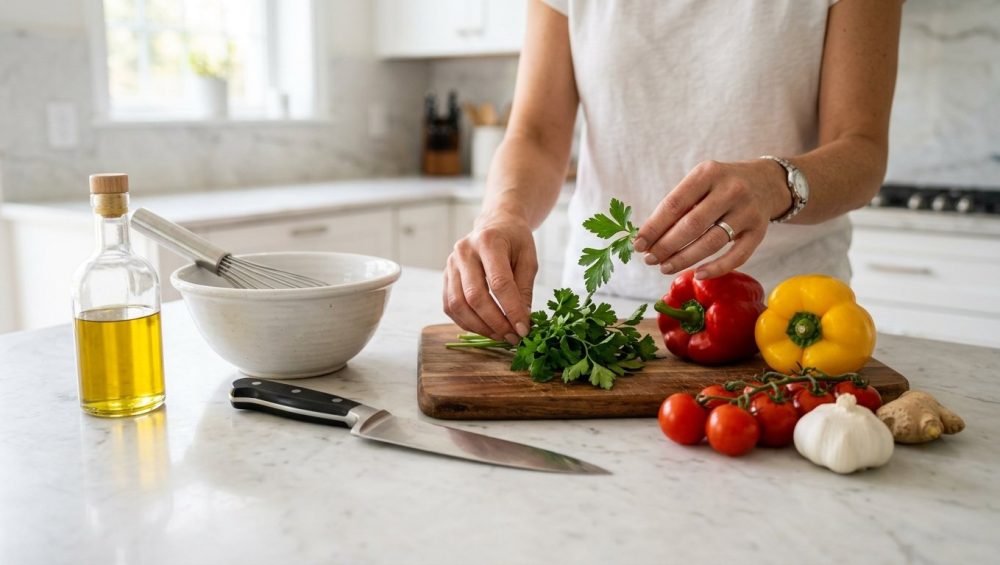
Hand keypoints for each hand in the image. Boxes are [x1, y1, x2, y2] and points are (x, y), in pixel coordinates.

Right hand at [443, 213, 536, 343]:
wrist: (496, 225)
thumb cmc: (515, 241)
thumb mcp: (528, 259)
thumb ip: (524, 289)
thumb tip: (522, 322)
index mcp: (488, 242)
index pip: (499, 282)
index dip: (512, 310)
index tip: (524, 329)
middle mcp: (464, 252)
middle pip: (475, 296)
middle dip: (495, 322)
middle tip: (513, 337)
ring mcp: (450, 264)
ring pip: (458, 305)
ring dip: (480, 326)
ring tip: (500, 336)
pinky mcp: (445, 277)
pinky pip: (450, 306)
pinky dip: (467, 323)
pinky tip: (485, 328)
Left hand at [633, 159, 790, 278]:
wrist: (765, 182)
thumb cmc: (719, 186)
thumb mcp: (699, 183)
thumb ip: (677, 206)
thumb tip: (647, 238)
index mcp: (708, 173)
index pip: (674, 204)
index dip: (654, 227)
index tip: (639, 244)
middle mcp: (730, 189)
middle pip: (692, 225)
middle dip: (666, 246)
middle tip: (650, 260)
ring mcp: (747, 211)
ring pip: (712, 242)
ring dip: (684, 259)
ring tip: (664, 268)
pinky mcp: (760, 231)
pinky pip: (738, 255)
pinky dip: (717, 268)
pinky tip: (698, 274)